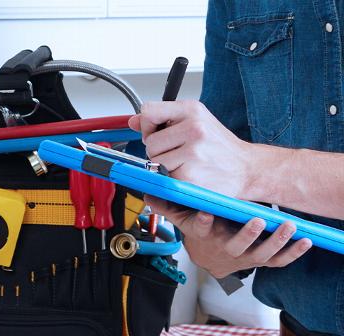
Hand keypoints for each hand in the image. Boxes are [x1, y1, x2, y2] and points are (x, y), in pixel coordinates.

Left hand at [129, 100, 262, 201]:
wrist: (247, 169)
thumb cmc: (219, 147)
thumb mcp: (195, 122)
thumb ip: (162, 120)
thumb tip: (132, 121)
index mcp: (192, 110)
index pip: (148, 111)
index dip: (147, 125)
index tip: (156, 133)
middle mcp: (194, 128)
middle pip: (150, 142)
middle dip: (158, 151)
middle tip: (178, 154)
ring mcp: (193, 152)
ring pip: (155, 162)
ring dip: (165, 167)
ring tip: (186, 164)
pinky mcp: (190, 175)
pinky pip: (165, 178)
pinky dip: (173, 180)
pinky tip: (190, 175)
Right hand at [146, 197, 312, 277]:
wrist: (212, 259)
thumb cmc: (201, 234)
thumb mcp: (181, 220)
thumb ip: (168, 205)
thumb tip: (147, 191)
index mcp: (206, 237)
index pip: (201, 230)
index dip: (203, 223)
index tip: (206, 214)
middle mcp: (225, 248)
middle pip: (236, 245)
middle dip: (248, 235)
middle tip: (258, 220)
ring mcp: (245, 256)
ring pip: (261, 253)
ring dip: (275, 241)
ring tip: (288, 226)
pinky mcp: (261, 260)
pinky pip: (278, 261)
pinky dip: (293, 253)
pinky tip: (305, 241)